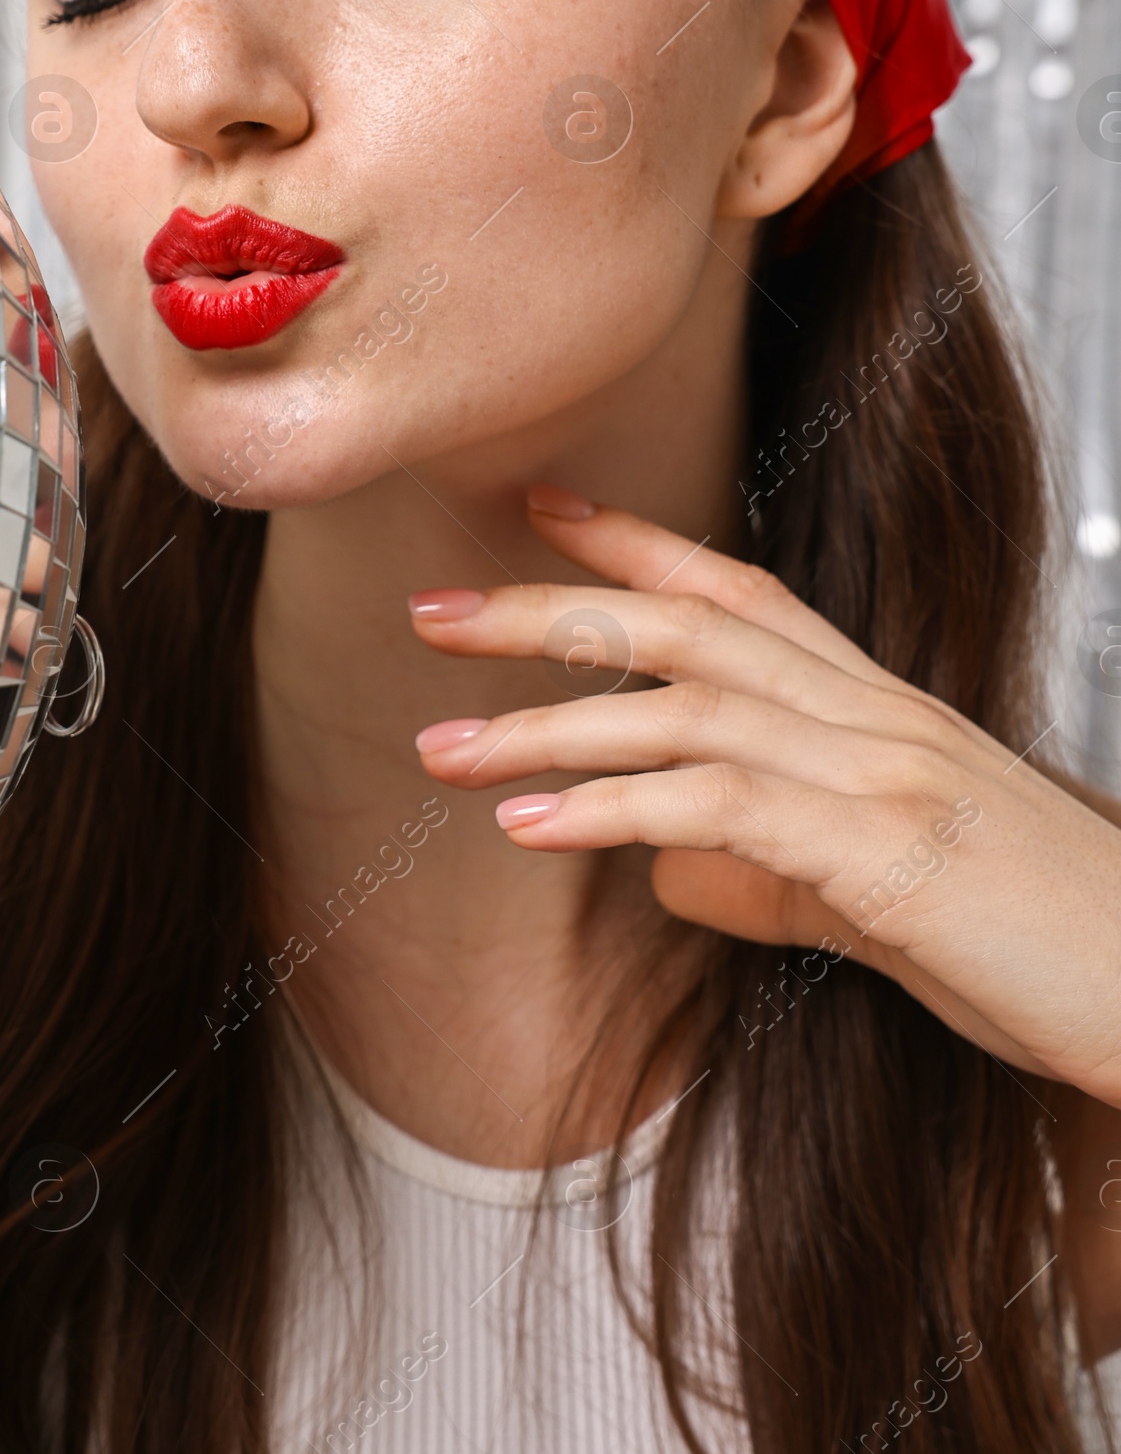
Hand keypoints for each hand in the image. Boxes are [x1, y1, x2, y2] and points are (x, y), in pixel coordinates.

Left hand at [410, 491, 1120, 1109]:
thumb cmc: (1026, 945)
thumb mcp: (878, 896)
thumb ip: (771, 869)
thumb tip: (666, 870)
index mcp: (873, 705)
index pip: (736, 588)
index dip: (632, 542)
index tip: (537, 508)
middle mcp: (872, 713)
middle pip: (683, 622)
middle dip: (548, 610)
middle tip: (428, 611)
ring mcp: (882, 771)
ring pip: (683, 707)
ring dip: (548, 725)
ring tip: (440, 748)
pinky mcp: (886, 851)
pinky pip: (723, 808)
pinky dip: (614, 811)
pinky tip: (531, 828)